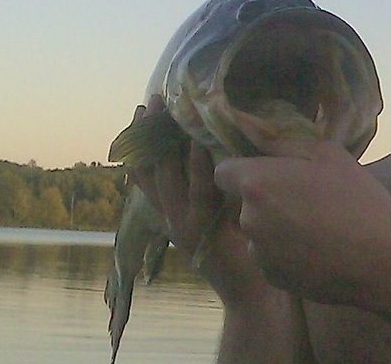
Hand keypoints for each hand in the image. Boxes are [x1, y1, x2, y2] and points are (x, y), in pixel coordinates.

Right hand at [126, 95, 269, 307]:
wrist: (249, 289)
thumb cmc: (240, 244)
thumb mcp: (218, 207)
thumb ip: (213, 181)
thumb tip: (217, 140)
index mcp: (169, 209)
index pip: (145, 170)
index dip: (140, 140)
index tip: (141, 111)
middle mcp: (168, 215)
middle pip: (150, 167)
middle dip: (148, 133)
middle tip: (151, 101)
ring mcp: (181, 224)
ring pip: (166, 177)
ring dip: (166, 143)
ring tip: (169, 112)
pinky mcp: (200, 231)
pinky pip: (198, 193)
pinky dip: (199, 167)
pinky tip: (202, 145)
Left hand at [213, 121, 390, 308]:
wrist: (382, 261)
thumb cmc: (357, 199)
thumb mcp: (325, 154)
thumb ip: (279, 139)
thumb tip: (247, 125)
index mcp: (257, 183)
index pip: (223, 171)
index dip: (243, 169)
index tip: (271, 171)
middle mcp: (248, 219)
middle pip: (244, 201)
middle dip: (266, 197)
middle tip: (306, 196)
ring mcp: (259, 252)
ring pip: (258, 230)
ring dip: (276, 226)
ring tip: (317, 226)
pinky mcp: (272, 277)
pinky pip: (270, 257)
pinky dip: (286, 252)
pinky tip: (317, 249)